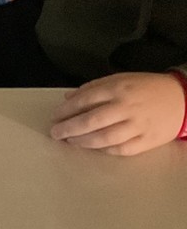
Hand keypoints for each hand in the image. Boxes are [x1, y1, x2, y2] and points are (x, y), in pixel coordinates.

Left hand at [51, 72, 184, 155]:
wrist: (181, 99)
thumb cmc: (145, 88)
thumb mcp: (119, 79)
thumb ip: (93, 88)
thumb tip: (68, 98)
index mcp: (117, 88)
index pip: (84, 100)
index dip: (66, 110)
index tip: (55, 117)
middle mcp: (126, 107)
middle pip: (91, 121)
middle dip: (69, 129)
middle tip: (55, 133)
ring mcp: (137, 125)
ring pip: (104, 138)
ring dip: (83, 141)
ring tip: (71, 141)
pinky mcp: (147, 140)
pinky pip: (121, 149)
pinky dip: (105, 150)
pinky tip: (94, 147)